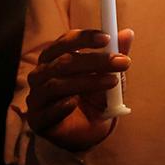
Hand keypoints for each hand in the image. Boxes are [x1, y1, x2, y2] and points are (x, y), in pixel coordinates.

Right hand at [25, 27, 132, 151]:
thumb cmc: (94, 97)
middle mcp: (41, 75)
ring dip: (87, 82)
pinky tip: (74, 103)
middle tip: (122, 62)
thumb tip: (128, 33)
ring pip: (57, 85)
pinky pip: (48, 111)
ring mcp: (37, 97)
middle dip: (95, 61)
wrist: (88, 130)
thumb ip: (115, 55)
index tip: (107, 38)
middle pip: (63, 62)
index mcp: (55, 58)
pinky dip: (61, 106)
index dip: (84, 38)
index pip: (65, 42)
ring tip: (112, 82)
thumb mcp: (108, 75)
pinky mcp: (38, 120)